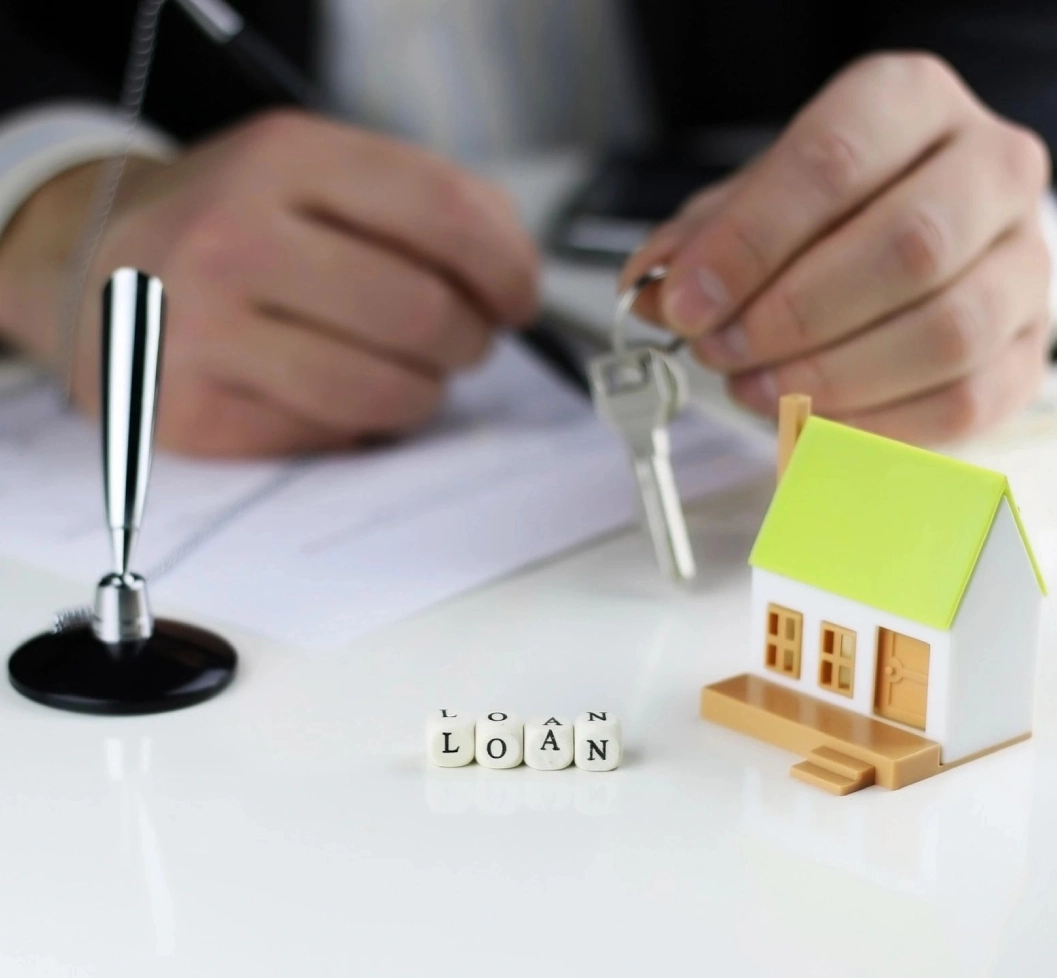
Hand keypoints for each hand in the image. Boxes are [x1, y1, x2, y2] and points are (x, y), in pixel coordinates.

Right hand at [0, 110, 538, 454]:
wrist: (95, 270)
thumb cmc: (233, 226)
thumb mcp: (313, 175)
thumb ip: (422, 207)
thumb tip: (513, 276)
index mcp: (284, 160)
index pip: (443, 214)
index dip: (507, 268)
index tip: (519, 299)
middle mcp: (236, 238)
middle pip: (423, 313)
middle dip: (469, 341)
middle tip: (460, 342)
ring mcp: (206, 331)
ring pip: (386, 392)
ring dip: (423, 394)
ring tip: (406, 374)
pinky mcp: (195, 413)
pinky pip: (333, 438)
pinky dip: (358, 426)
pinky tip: (334, 394)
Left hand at [623, 53, 1052, 443]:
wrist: (922, 234)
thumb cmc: (833, 212)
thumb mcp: (753, 202)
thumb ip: (702, 241)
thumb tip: (651, 290)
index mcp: (908, 105)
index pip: (834, 162)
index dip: (749, 243)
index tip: (685, 302)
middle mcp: (987, 172)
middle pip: (906, 246)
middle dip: (791, 316)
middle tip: (719, 350)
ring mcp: (1021, 264)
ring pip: (946, 331)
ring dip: (829, 376)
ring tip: (754, 388)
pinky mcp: (1024, 349)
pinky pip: (962, 403)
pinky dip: (871, 426)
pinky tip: (809, 421)